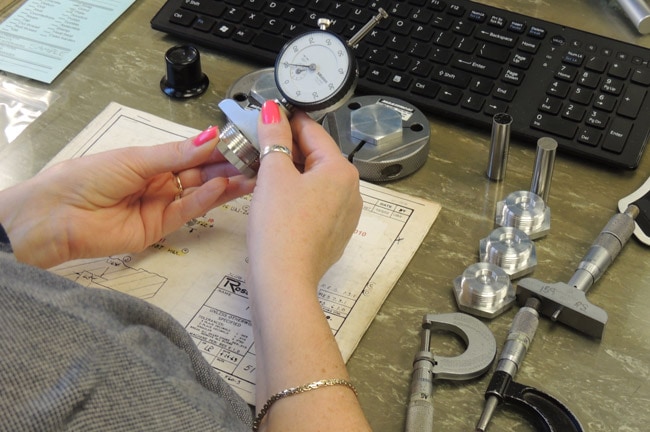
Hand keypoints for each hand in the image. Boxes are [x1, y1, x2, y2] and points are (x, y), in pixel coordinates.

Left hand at [0, 127, 254, 267]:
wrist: (58, 217)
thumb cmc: (88, 178)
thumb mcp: (135, 159)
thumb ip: (177, 154)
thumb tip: (210, 136)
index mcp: (151, 161)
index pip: (193, 153)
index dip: (218, 148)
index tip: (243, 141)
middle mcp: (160, 183)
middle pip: (201, 174)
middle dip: (228, 166)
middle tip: (257, 160)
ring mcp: (161, 206)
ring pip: (200, 194)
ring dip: (226, 184)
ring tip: (253, 175)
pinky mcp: (160, 229)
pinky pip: (187, 211)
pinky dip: (206, 200)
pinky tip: (224, 187)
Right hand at [245, 102, 368, 430]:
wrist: (284, 280)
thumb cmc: (279, 226)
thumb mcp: (273, 173)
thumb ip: (274, 136)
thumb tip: (273, 109)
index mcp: (341, 170)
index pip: (313, 131)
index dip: (287, 119)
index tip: (266, 114)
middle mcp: (351, 190)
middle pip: (316, 156)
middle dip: (287, 148)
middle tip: (258, 144)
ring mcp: (345, 215)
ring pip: (316, 181)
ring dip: (291, 172)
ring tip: (263, 170)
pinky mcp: (334, 234)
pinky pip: (316, 204)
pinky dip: (298, 195)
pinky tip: (276, 199)